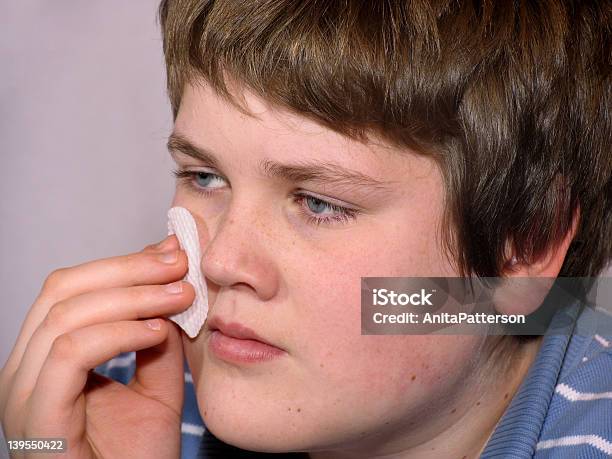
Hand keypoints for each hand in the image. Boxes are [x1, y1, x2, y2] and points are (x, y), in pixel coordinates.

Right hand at [0, 235, 194, 457]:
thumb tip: (171, 287)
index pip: (73, 288)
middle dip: (128, 269)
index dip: (124, 264)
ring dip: (132, 295)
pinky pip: (70, 354)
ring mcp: (24, 394)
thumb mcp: (157, 385)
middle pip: (63, 288)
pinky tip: (157, 331)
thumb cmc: (136, 458)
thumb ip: (158, 339)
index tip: (173, 254)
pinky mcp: (36, 420)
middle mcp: (25, 370)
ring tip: (180, 295)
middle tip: (179, 263)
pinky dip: (118, 333)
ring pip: (67, 314)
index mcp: (47, 358)